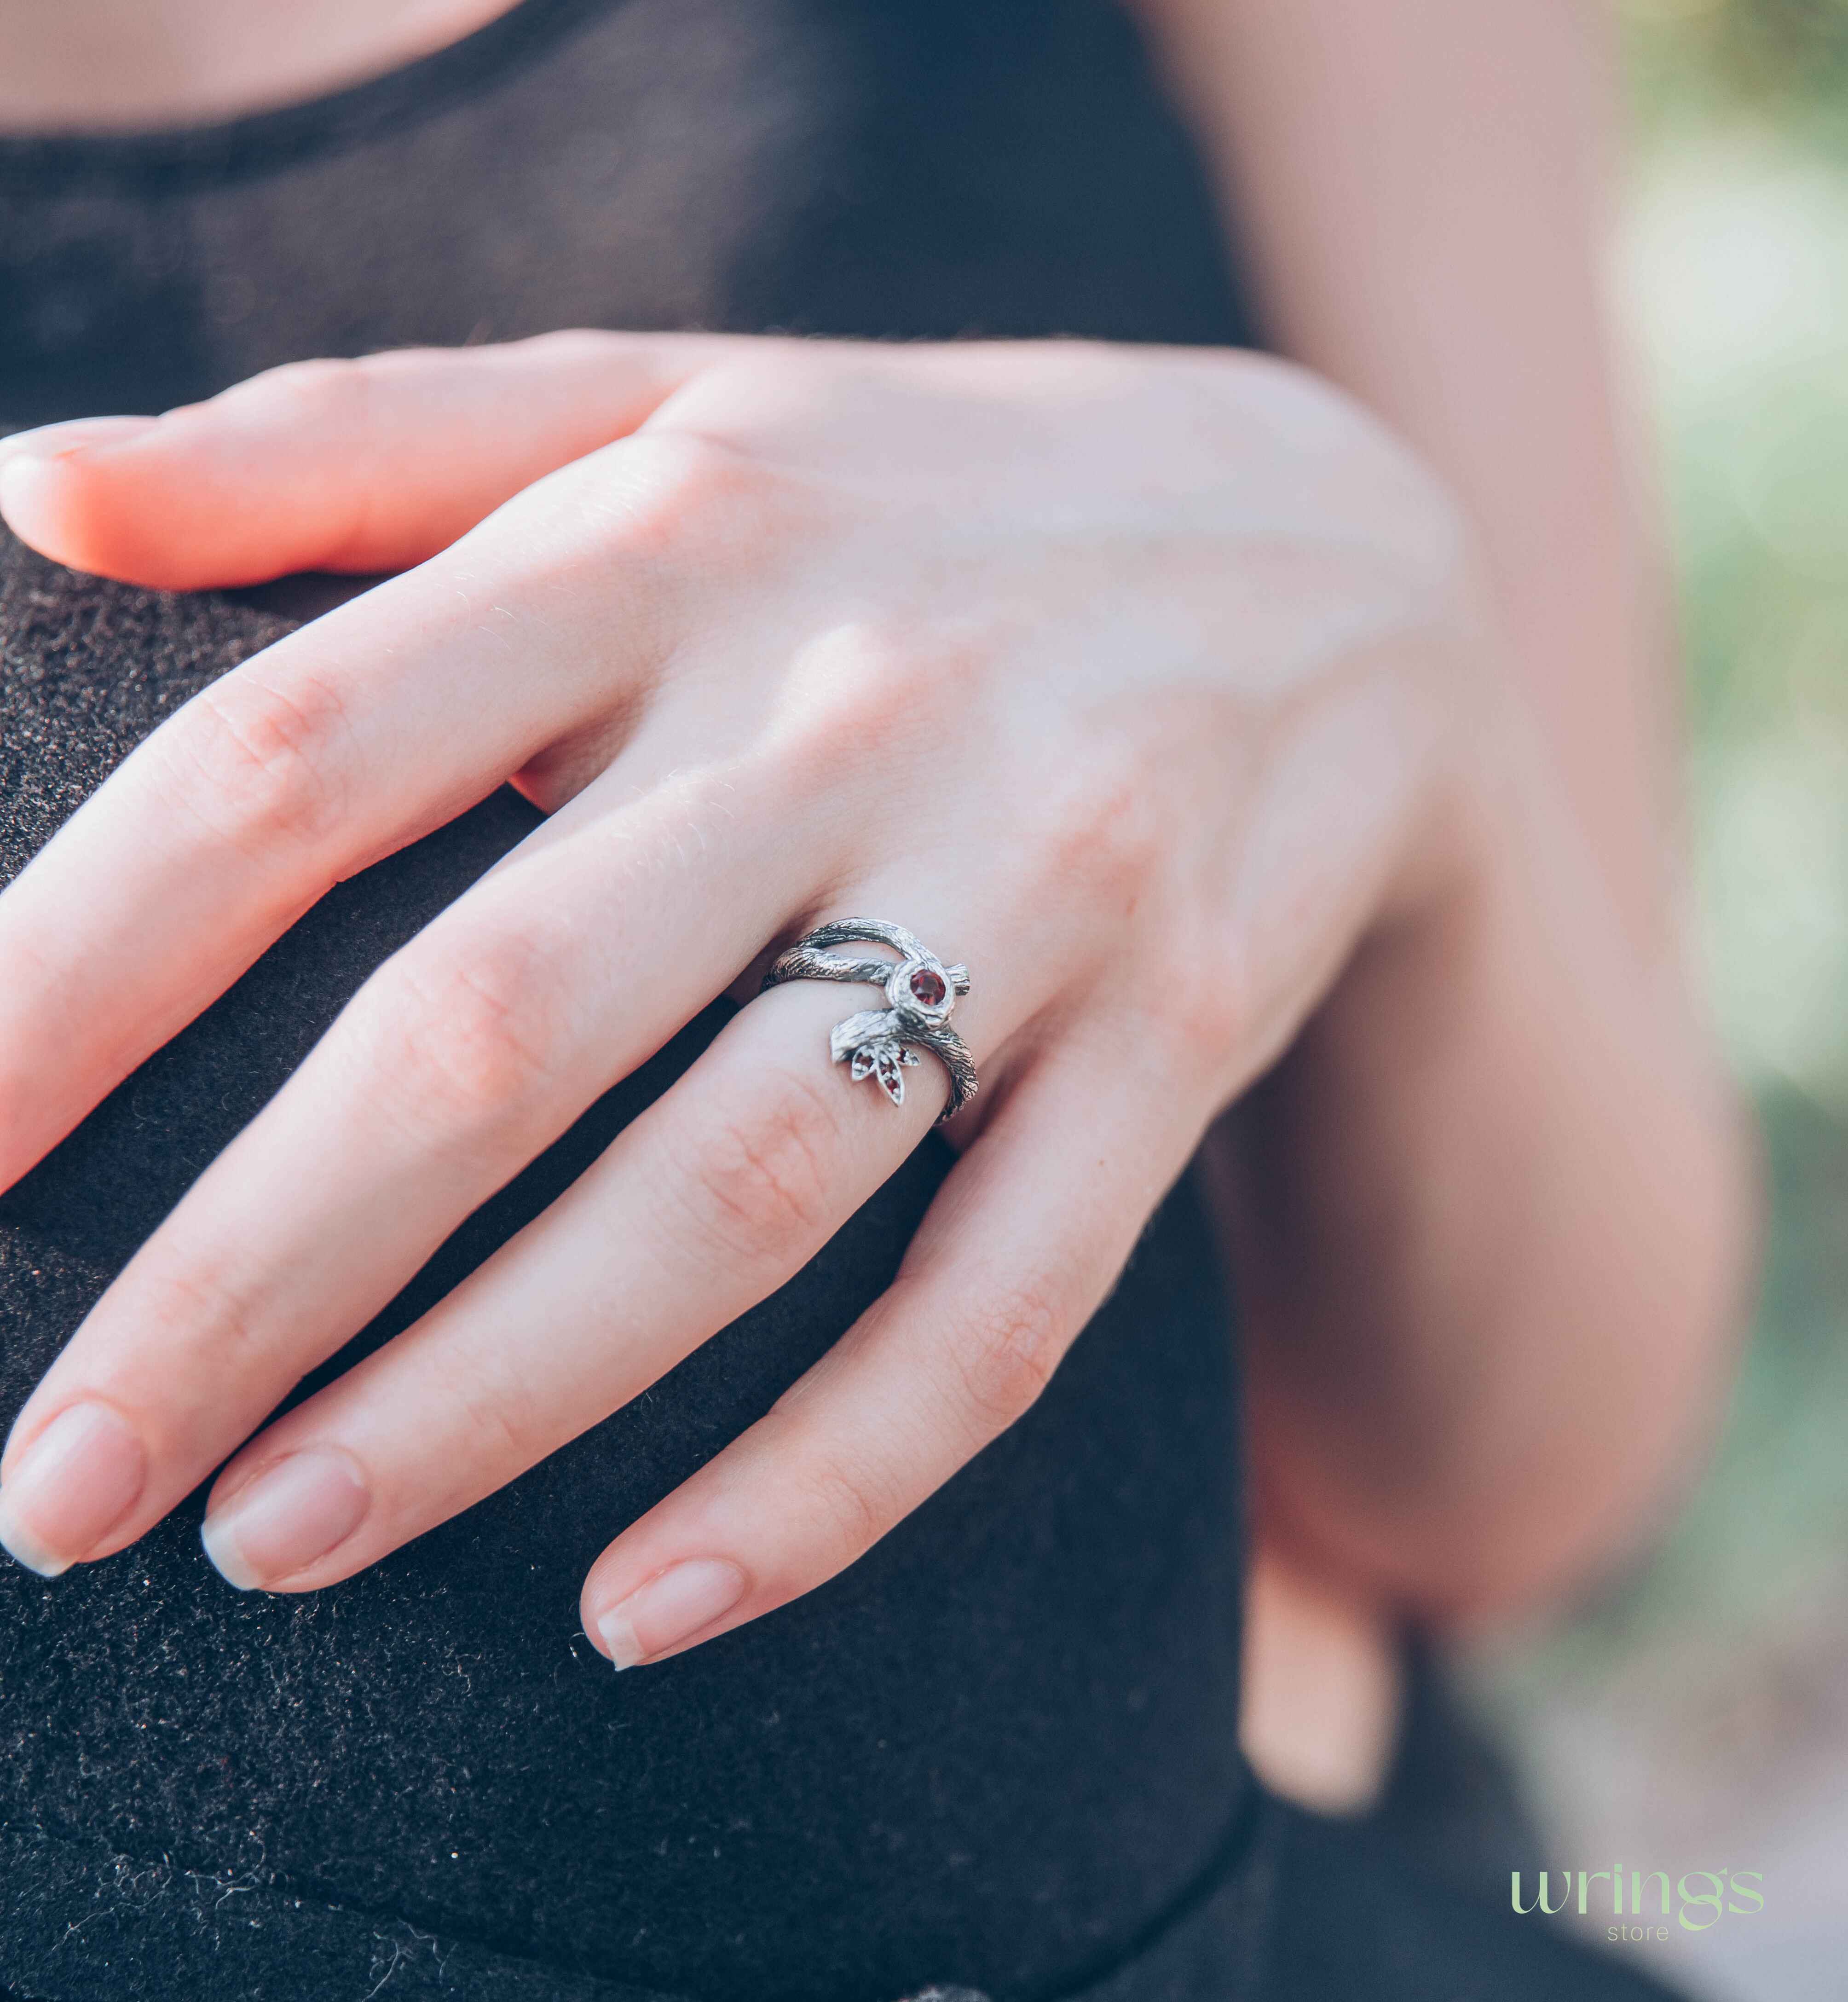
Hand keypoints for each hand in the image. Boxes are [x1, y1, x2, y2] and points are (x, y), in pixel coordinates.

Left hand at [0, 331, 1478, 1665]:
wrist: (1343, 551)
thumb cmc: (937, 494)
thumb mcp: (665, 397)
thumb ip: (360, 438)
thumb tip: (40, 492)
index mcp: (680, 527)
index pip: (303, 758)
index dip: (76, 974)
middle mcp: (856, 706)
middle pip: (497, 1022)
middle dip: (246, 1276)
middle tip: (64, 1484)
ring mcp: (1046, 880)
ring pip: (738, 1193)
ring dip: (492, 1402)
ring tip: (282, 1544)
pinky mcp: (1187, 1029)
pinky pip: (996, 1305)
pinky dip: (823, 1479)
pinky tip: (643, 1607)